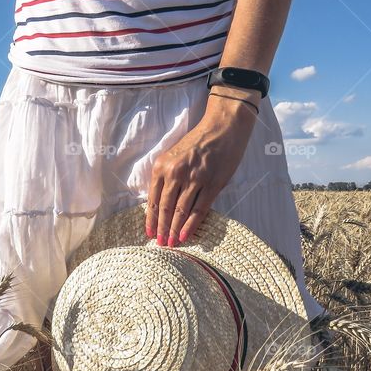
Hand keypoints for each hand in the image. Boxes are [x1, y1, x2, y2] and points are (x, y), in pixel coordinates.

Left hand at [145, 91, 258, 245]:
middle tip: (160, 244)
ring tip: (171, 243)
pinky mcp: (212, 183)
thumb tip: (162, 202)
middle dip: (162, 228)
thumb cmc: (197, 141)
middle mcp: (175, 173)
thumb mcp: (174, 155)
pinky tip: (186, 236)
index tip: (149, 233)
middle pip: (166, 208)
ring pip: (181, 211)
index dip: (151, 219)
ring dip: (175, 230)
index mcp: (162, 166)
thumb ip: (167, 176)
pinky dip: (191, 225)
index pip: (153, 199)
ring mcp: (194, 179)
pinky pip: (199, 209)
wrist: (222, 127)